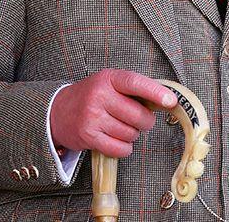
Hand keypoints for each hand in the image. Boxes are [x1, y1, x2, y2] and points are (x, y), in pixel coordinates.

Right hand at [50, 69, 177, 157]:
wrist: (57, 111)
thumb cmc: (91, 96)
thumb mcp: (110, 83)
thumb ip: (134, 89)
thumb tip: (166, 100)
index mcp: (109, 79)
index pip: (135, 83)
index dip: (156, 92)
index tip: (171, 101)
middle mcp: (99, 96)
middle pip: (138, 115)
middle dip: (145, 121)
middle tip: (139, 120)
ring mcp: (92, 117)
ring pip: (131, 133)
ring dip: (132, 134)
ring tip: (120, 127)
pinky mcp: (88, 136)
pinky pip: (120, 148)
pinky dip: (124, 148)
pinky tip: (117, 140)